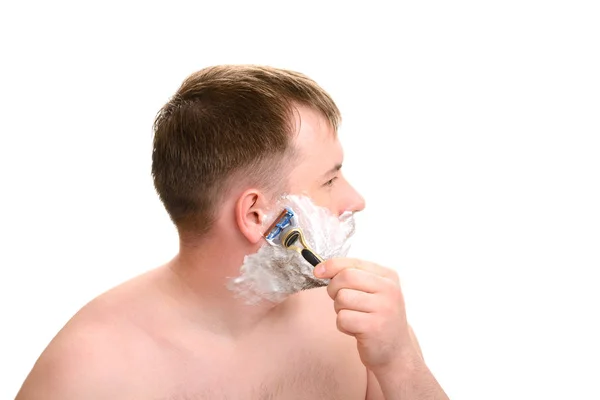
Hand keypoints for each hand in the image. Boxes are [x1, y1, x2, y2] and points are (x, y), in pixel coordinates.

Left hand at [314, 258, 420, 374]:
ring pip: (342, 298)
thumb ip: (352, 276)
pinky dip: (343, 325)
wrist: (395, 351)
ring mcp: (383, 308)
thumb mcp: (372, 291)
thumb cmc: (377, 317)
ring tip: (354, 317)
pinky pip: (342, 318)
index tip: (318, 271)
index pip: (354, 263)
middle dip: (334, 289)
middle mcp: (389, 290)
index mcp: (388, 276)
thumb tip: (320, 269)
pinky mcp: (374, 327)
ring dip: (340, 310)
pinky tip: (356, 329)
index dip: (331, 265)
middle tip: (341, 301)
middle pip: (345, 277)